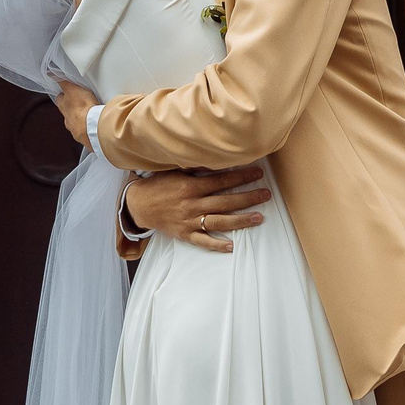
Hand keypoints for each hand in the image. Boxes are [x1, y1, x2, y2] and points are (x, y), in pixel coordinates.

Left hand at [53, 80, 97, 147]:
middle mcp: (67, 119)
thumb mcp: (72, 88)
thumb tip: (49, 73)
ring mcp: (75, 129)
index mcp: (63, 107)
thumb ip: (62, 81)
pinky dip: (88, 128)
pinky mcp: (85, 137)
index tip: (67, 93)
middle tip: (79, 104)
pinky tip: (94, 125)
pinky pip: (85, 131)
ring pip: (76, 122)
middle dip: (72, 109)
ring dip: (80, 119)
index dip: (64, 95)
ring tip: (88, 115)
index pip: (60, 99)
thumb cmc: (82, 107)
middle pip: (67, 112)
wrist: (92, 127)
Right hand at [123, 166, 271, 253]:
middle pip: (226, 201)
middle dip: (248, 197)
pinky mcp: (184, 234)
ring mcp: (189, 220)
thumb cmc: (158, 185)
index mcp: (191, 185)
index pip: (222, 181)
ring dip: (241, 220)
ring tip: (259, 217)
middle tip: (266, 194)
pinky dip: (216, 244)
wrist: (138, 205)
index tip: (258, 172)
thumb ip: (195, 167)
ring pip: (219, 221)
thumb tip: (216, 159)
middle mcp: (192, 204)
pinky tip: (231, 246)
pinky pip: (202, 241)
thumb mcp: (174, 170)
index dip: (241, 176)